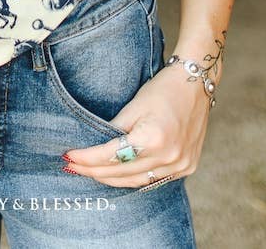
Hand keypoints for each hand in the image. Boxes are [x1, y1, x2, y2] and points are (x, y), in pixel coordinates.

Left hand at [62, 65, 210, 186]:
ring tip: (90, 173)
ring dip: (111, 178)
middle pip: (122, 173)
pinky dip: (133, 178)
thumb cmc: (163, 88)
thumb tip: (93, 146)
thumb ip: (115, 128)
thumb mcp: (134, 105)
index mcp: (154, 139)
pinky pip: (153, 180)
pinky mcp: (186, 167)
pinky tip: (117, 174)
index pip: (111, 156)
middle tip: (73, 167)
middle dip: (94, 171)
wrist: (196, 83)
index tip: (69, 156)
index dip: (88, 158)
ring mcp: (180, 165)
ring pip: (136, 181)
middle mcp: (169, 157)